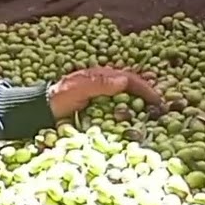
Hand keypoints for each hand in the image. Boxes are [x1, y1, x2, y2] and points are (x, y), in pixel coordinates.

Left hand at [47, 67, 163, 118]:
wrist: (40, 112)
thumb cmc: (57, 98)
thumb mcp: (77, 88)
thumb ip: (98, 83)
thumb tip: (124, 80)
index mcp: (101, 77)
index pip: (130, 80)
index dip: (146, 89)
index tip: (158, 101)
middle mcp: (104, 86)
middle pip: (132, 89)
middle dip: (148, 97)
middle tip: (163, 110)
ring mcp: (101, 99)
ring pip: (127, 101)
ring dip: (141, 108)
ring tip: (155, 119)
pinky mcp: (97, 112)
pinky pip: (117, 114)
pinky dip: (128, 118)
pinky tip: (135, 127)